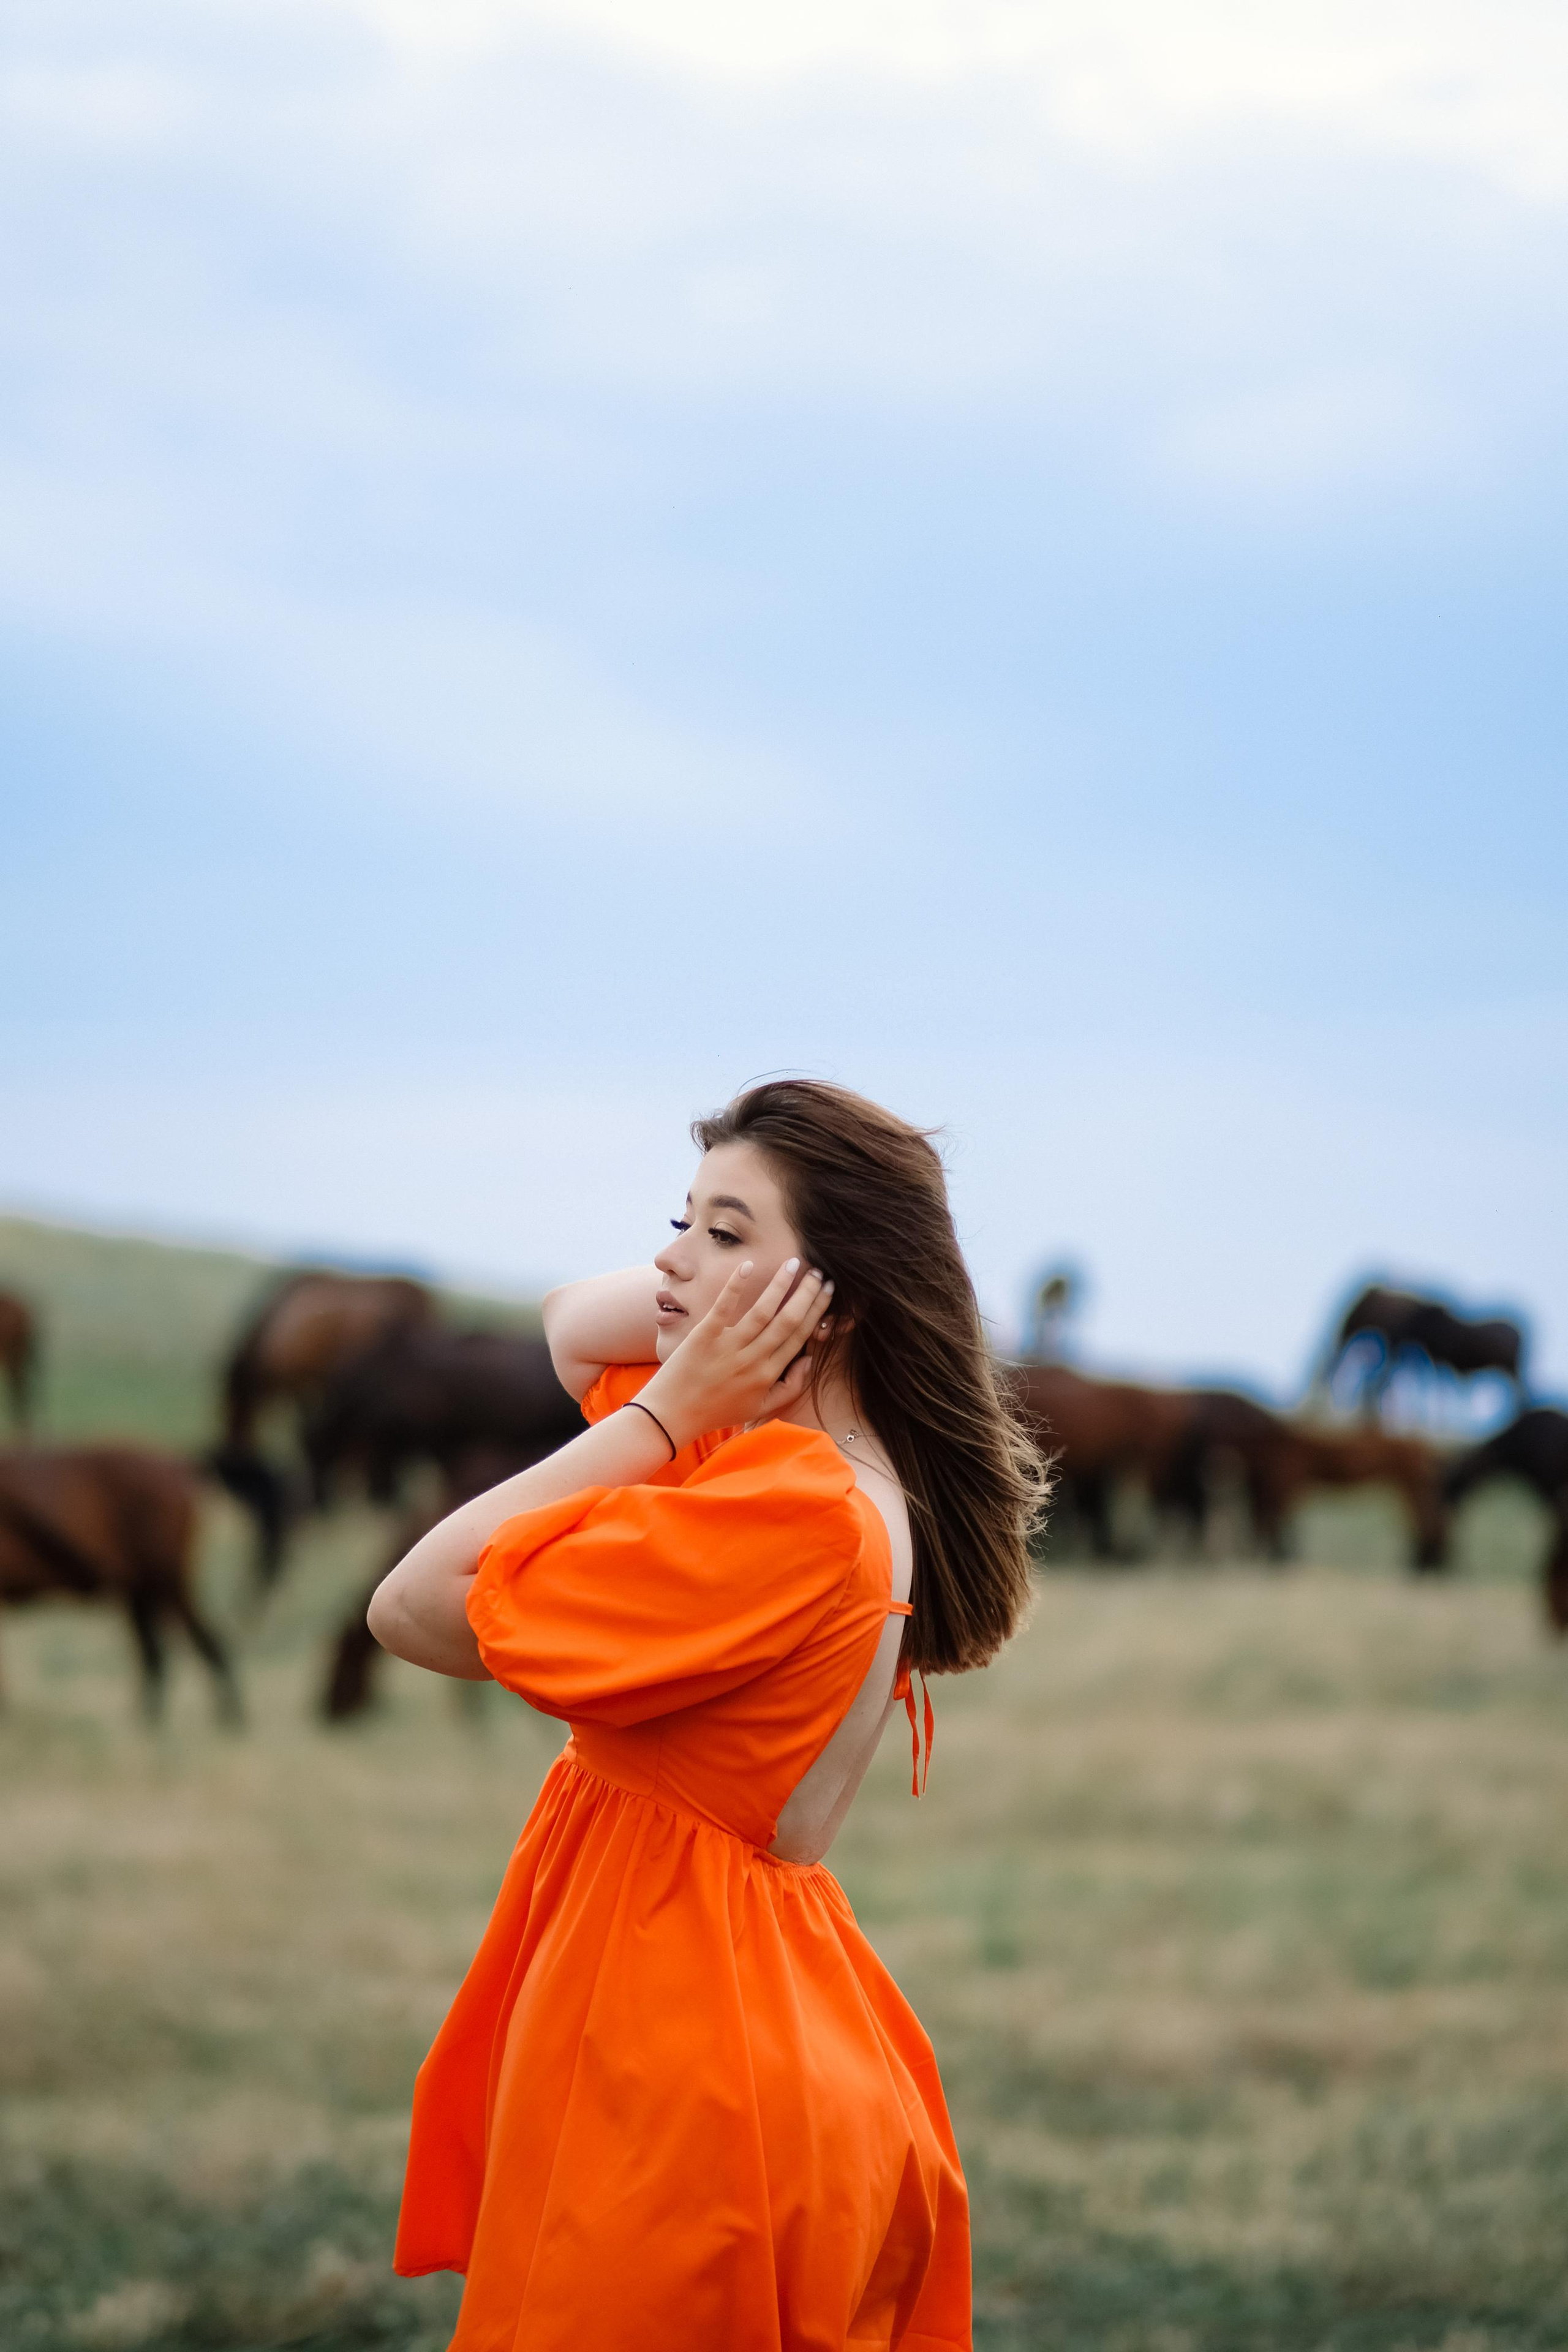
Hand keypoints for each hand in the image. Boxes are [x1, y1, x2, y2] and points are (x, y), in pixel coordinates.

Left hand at [638, 1258, 832, 1447]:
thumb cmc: (716, 1411)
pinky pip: (724, 1307)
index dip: (817, 1311)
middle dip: (807, 1293)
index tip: (828, 1291)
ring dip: (780, 1285)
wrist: (672, 1416)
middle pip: (788, 1321)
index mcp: (768, 1374)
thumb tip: (809, 1360)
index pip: (800, 1336)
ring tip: (793, 1263)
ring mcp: (729, 1347)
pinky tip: (748, 1265)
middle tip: (819, 1271)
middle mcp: (753, 1360)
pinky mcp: (704, 1337)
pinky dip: (736, 1286)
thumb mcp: (760, 1408)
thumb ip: (790, 1387)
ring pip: (762, 1312)